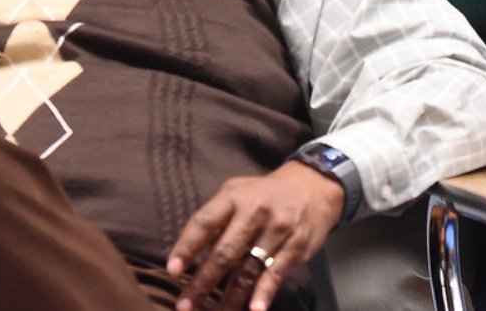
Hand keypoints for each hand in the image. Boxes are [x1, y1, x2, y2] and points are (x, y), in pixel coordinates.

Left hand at [166, 161, 343, 310]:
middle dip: (203, 282)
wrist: (313, 187)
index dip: (187, 247)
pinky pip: (275, 273)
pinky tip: (254, 309)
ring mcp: (278, 229)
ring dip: (230, 296)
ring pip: (249, 268)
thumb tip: (190, 253)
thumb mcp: (237, 192)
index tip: (172, 270)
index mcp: (234, 196)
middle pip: (225, 251)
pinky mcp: (296, 245)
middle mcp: (256, 211)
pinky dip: (264, 294)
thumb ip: (216, 219)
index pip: (205, 222)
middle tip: (185, 304)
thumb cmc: (264, 195)